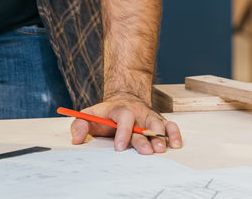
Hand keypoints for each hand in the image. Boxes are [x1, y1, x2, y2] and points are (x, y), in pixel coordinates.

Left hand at [67, 94, 181, 154]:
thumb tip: (76, 138)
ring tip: (161, 148)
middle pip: (143, 123)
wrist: (124, 99)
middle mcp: (137, 112)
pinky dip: (174, 133)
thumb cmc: (106, 113)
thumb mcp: (90, 115)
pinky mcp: (158, 122)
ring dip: (161, 136)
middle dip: (145, 138)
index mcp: (119, 109)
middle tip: (147, 151)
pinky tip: (175, 144)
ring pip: (158, 124)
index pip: (123, 117)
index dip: (123, 132)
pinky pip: (170, 125)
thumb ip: (80, 125)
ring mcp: (149, 116)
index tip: (120, 147)